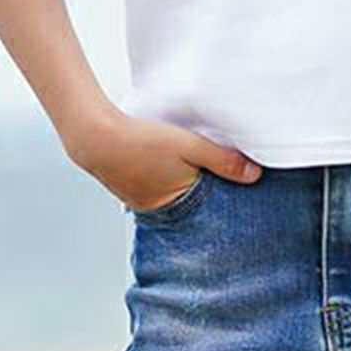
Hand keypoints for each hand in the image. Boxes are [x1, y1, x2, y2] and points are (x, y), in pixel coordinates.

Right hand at [65, 106, 261, 209]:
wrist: (94, 136)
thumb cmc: (141, 141)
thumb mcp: (189, 146)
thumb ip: (222, 160)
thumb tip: (255, 175)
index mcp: (180, 208)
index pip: (214, 214)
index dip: (230, 206)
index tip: (247, 202)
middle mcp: (163, 214)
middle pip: (197, 211)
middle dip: (213, 202)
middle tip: (230, 191)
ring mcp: (147, 207)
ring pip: (180, 202)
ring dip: (191, 192)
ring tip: (205, 180)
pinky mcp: (136, 196)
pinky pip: (163, 195)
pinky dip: (172, 186)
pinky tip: (177, 174)